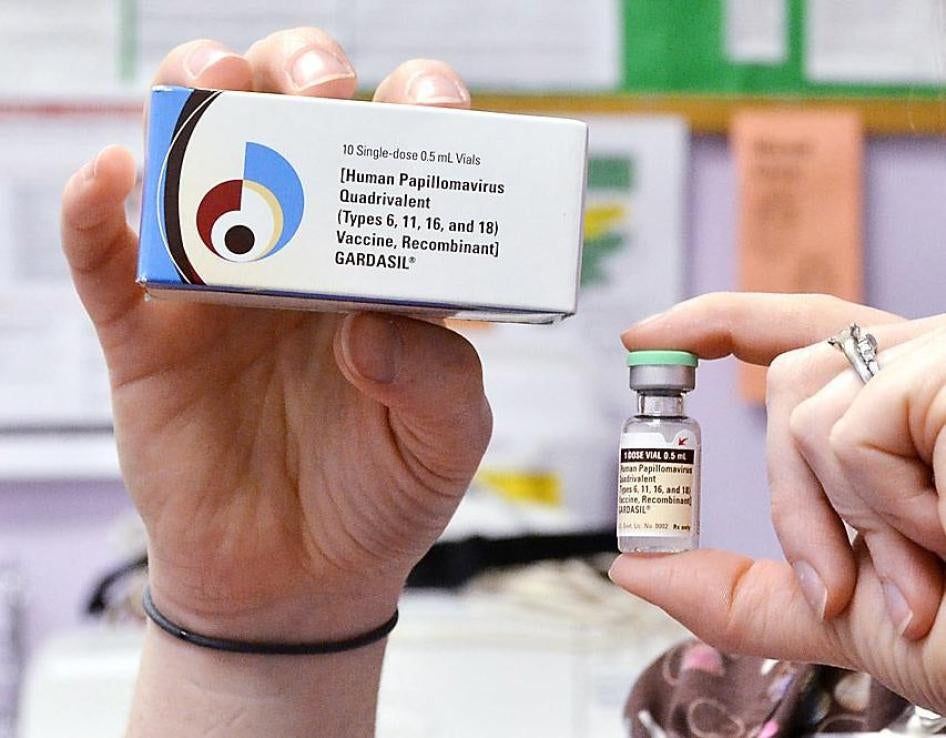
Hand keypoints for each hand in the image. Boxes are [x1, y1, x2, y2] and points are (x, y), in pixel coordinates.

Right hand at [61, 30, 490, 642]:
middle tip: (324, 93)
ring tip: (214, 88)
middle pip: (289, 122)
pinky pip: (105, 264)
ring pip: (190, 162)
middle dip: (301, 74)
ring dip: (195, 101)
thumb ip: (443, 382)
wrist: (298, 581)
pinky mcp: (148, 340)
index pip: (398, 157)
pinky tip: (111, 182)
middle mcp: (300, 258)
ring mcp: (218, 292)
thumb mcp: (444, 444)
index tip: (426, 111)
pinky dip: (95, 215)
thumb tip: (372, 324)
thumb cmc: (379, 496)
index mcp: (381, 269)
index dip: (415, 108)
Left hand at [610, 292, 945, 710]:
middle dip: (792, 497)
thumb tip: (637, 568)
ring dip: (847, 517)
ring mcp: (941, 360)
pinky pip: (850, 428)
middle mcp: (924, 371)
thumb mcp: (845, 617)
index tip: (649, 337)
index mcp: (902, 411)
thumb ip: (741, 591)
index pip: (796, 334)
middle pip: (789, 381)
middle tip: (844, 583)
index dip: (717, 323)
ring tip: (933, 567)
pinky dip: (881, 505)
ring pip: (806, 406)